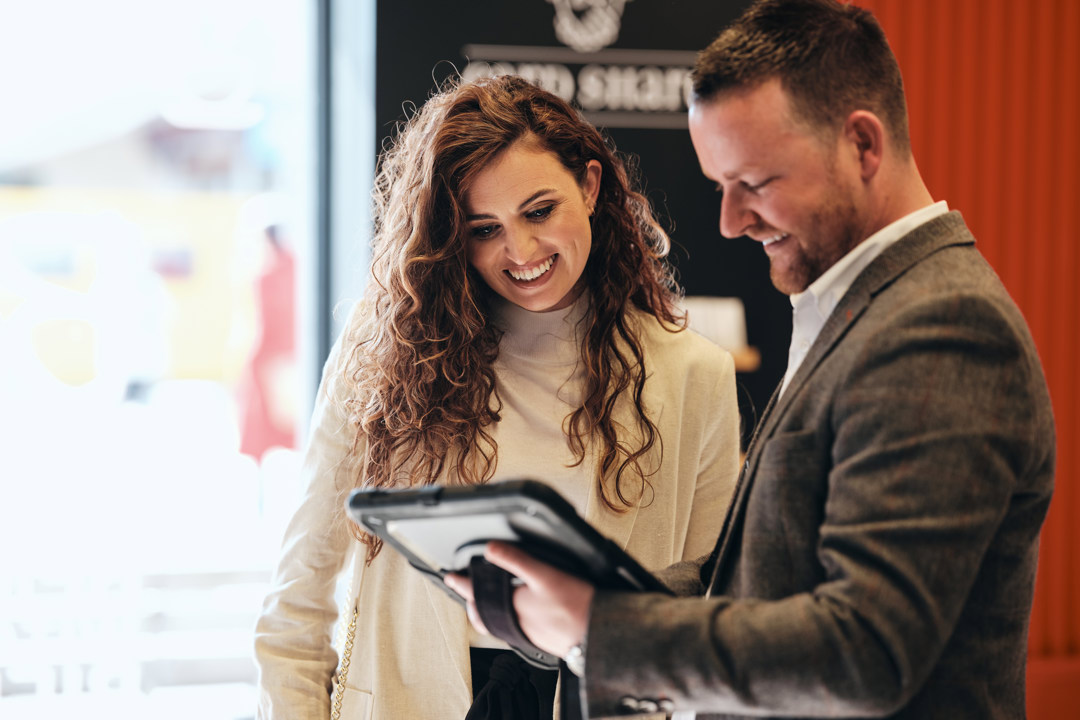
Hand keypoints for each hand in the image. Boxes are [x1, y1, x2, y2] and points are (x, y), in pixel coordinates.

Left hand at [445, 541, 594, 657]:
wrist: (598, 635)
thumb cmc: (577, 606)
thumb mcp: (545, 574)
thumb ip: (516, 561)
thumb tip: (490, 550)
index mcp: (512, 608)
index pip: (477, 595)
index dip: (462, 583)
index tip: (449, 577)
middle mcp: (515, 624)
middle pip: (483, 616)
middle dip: (472, 602)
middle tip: (466, 589)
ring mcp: (527, 635)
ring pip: (498, 623)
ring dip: (489, 611)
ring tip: (488, 599)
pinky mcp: (540, 640)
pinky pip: (513, 629)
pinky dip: (507, 619)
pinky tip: (519, 611)